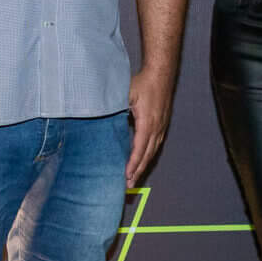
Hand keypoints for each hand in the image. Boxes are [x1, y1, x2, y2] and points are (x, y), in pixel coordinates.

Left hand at [127, 67, 176, 186]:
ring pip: (152, 152)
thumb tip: (100, 115)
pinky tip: (142, 162)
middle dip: (138, 172)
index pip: (139, 148)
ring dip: (143, 167)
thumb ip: (115, 106)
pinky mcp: (162, 125)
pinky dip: (148, 157)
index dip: (133, 164)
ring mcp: (161, 127)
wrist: (162, 73)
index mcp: (147, 122)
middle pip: (147, 155)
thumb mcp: (126, 93)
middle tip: (128, 187)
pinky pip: (155, 145)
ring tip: (134, 179)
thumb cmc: (144, 82)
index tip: (126, 176)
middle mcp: (157, 128)